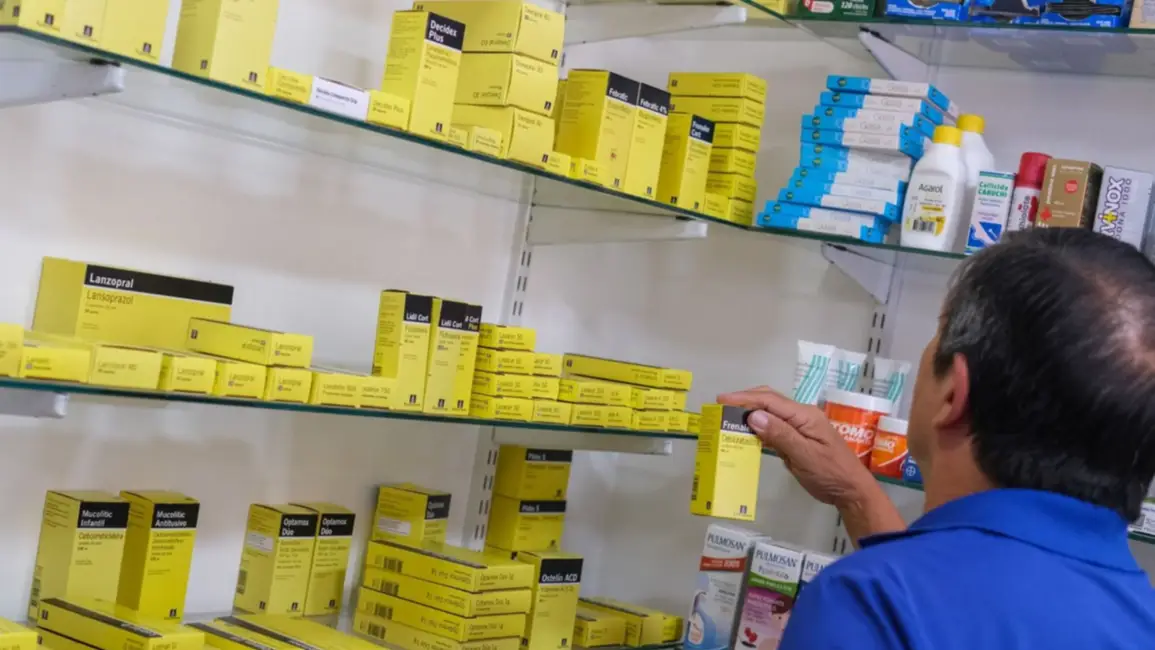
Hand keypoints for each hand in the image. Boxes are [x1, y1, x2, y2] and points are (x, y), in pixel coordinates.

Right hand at [717, 386, 875, 508]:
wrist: (851, 491)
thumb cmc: (831, 474)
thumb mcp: (805, 456)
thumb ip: (780, 435)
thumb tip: (753, 416)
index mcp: (805, 415)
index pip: (770, 401)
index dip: (744, 398)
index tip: (721, 401)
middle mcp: (801, 416)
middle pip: (769, 401)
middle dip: (744, 401)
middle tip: (719, 408)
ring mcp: (799, 427)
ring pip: (770, 414)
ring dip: (749, 415)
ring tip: (726, 420)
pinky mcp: (796, 440)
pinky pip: (773, 429)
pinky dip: (757, 429)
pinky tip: (744, 435)